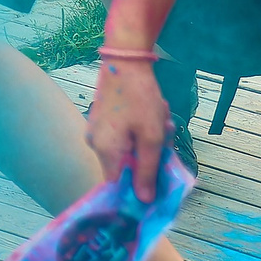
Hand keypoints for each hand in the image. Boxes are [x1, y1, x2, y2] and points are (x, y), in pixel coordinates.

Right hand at [86, 58, 174, 201]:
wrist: (125, 60)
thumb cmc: (140, 99)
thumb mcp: (151, 137)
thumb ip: (147, 171)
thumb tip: (144, 200)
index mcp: (105, 151)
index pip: (116, 187)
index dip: (136, 190)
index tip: (157, 185)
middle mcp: (95, 144)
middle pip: (124, 167)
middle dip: (148, 157)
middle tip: (165, 136)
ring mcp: (96, 131)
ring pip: (126, 150)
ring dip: (146, 141)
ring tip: (161, 119)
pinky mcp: (101, 120)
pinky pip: (121, 136)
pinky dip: (138, 131)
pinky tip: (151, 114)